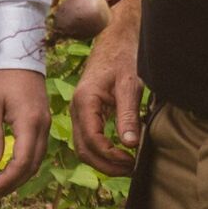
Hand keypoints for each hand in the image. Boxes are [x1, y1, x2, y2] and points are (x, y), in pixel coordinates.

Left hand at [0, 69, 48, 200]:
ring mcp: (46, 124)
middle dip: (13, 183)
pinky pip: (38, 149)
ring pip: (37, 159)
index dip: (8, 180)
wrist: (19, 54)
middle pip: (32, 165)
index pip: (22, 161)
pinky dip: (26, 163)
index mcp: (29, 122)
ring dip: (20, 176)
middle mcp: (43, 126)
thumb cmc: (2, 76)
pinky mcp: (43, 121)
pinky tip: (10, 168)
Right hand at [69, 10, 144, 175]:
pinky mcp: (85, 113)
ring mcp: (78, 112)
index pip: (92, 141)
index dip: (111, 156)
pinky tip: (120, 152)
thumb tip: (130, 145)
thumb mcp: (130, 85)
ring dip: (103, 160)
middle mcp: (76, 109)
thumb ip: (128, 115)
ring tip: (127, 164)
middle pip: (83, 150)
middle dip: (106, 165)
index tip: (132, 160)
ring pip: (84, 147)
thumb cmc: (123, 58)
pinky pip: (87, 138)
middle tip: (131, 168)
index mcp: (85, 102)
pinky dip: (101, 151)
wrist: (115, 40)